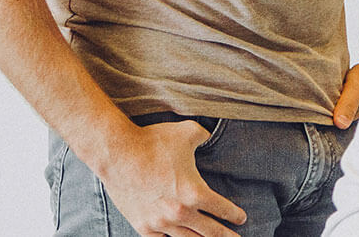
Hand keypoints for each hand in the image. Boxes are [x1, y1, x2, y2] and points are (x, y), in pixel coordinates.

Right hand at [95, 119, 244, 236]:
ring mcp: (160, 222)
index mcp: (195, 192)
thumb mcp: (188, 132)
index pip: (222, 209)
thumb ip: (205, 135)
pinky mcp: (143, 226)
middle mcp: (180, 212)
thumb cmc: (153, 142)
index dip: (234, 215)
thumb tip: (210, 134)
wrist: (116, 153)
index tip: (241, 218)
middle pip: (210, 232)